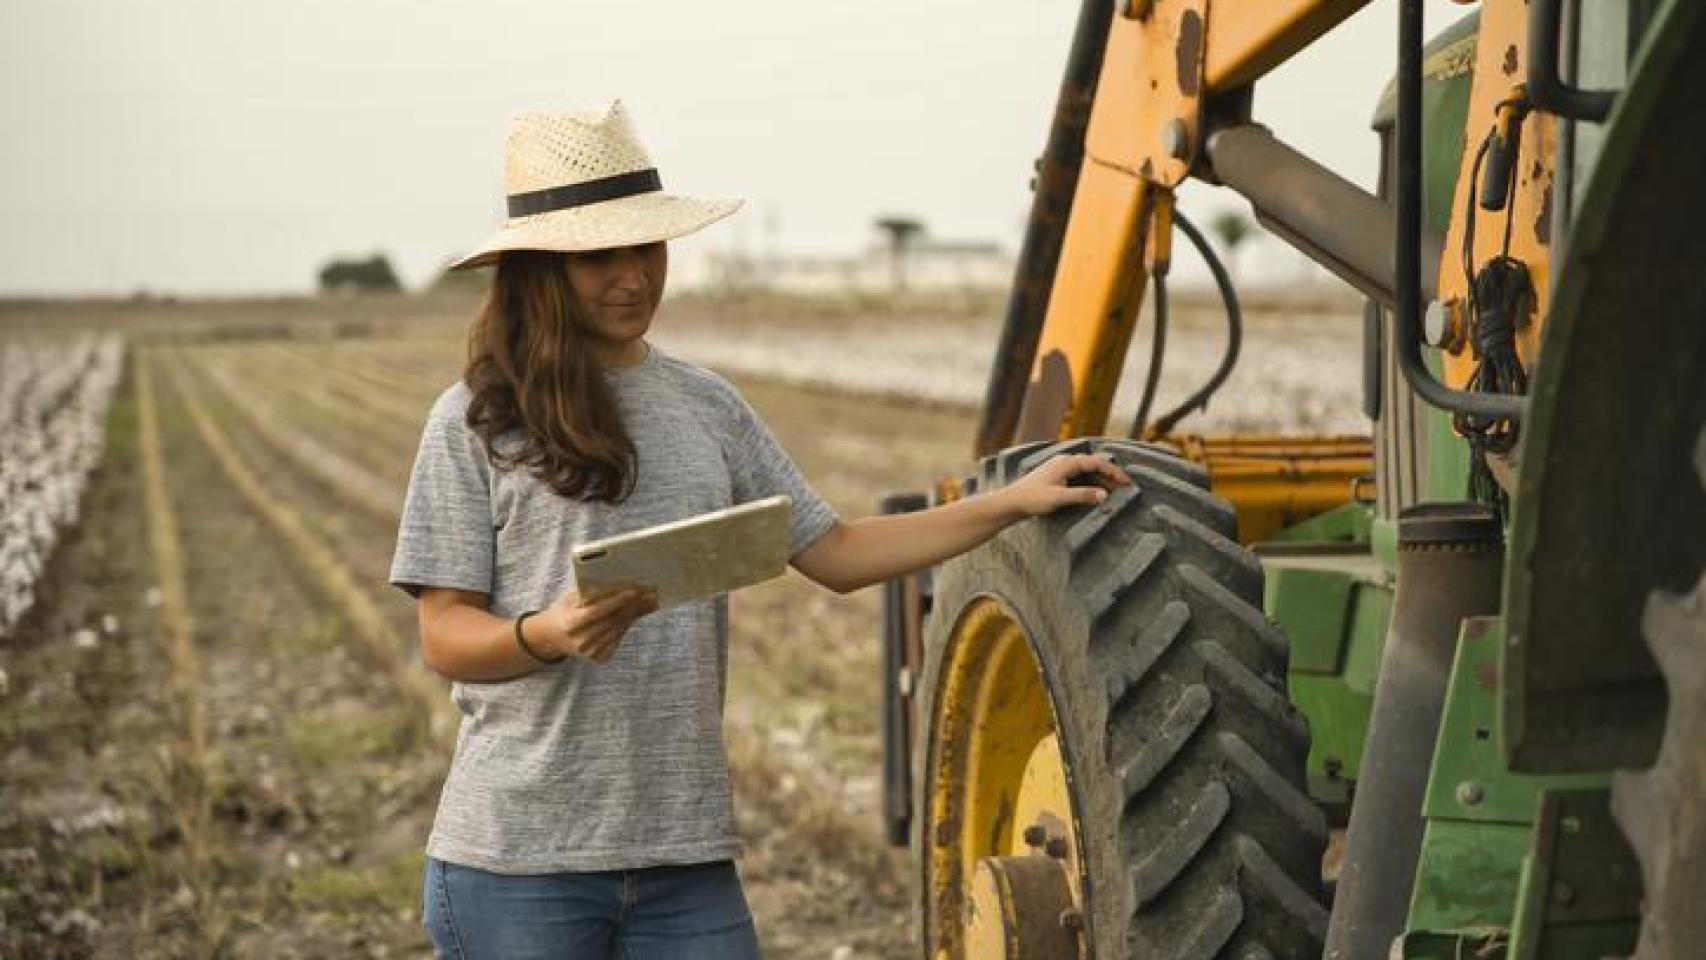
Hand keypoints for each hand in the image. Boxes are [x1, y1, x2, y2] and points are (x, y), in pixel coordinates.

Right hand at [536, 586, 659, 663]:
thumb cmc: (563, 610)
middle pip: (613, 621)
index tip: (635, 590)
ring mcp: (590, 653)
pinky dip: (627, 625)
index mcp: (570, 623)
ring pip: (619, 630)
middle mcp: (580, 641)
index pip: (597, 611)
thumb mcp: (570, 597)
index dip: (617, 600)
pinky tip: (637, 613)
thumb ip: (591, 592)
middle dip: (633, 606)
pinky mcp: (598, 658)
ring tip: (650, 601)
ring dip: (636, 615)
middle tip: (651, 593)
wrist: (551, 636)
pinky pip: (618, 638)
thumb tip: (620, 584)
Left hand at [998, 454, 1132, 518]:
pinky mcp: (1057, 477)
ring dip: (1101, 480)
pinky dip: (1091, 483)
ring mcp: (1060, 469)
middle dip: (1111, 475)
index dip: (1114, 472)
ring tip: (1115, 491)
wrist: (1011, 502)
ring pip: (1087, 471)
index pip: (1097, 463)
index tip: (1127, 482)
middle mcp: (1064, 462)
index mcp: (1066, 462)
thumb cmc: (1032, 499)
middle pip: (1094, 465)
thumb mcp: (1059, 498)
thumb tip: (1104, 495)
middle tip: (1126, 487)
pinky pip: (1079, 477)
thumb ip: (1082, 495)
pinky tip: (1096, 492)